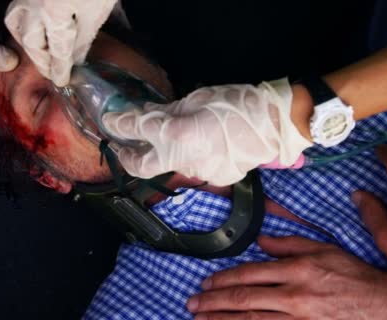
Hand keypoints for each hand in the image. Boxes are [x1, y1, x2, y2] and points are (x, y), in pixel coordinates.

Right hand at [4, 0, 117, 85]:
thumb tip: (75, 57)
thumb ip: (85, 36)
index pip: (58, 48)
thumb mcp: (98, 10)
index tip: (62, 80)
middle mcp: (34, 2)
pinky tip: (37, 28)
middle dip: (43, 58)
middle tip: (53, 70)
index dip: (61, 68)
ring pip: (17, 22)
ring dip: (28, 40)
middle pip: (32, 39)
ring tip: (42, 52)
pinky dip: (24, 22)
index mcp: (54, 11)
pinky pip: (19, 11)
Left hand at [102, 78, 312, 186]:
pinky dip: (195, 155)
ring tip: (178, 137)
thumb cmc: (237, 103)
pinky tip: (207, 144)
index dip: (119, 124)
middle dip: (127, 159)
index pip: (136, 130)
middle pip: (142, 167)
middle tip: (123, 150)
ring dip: (168, 153)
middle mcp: (181, 159)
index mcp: (175, 135)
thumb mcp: (197, 98)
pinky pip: (196, 167)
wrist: (276, 124)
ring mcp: (198, 173)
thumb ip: (168, 110)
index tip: (110, 121)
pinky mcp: (215, 179)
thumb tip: (147, 114)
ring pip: (172, 164)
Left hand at [187, 236, 386, 319]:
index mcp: (296, 270)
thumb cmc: (352, 275)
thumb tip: (260, 241)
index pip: (249, 274)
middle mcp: (294, 295)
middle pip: (244, 299)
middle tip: (192, 304)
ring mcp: (298, 318)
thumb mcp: (322, 249)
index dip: (223, 279)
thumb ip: (287, 244)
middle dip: (213, 302)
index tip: (206, 283)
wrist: (384, 304)